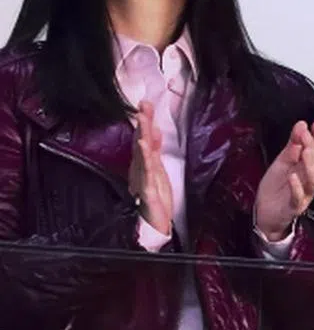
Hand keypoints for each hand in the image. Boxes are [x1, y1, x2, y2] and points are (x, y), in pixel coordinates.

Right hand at [128, 100, 173, 235]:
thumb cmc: (154, 198)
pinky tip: (143, 147)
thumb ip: (154, 151)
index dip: (144, 122)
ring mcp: (143, 179)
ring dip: (142, 137)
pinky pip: (146, 173)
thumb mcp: (157, 171)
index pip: (144, 139)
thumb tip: (153, 131)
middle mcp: (141, 169)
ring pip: (143, 155)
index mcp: (144, 164)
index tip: (145, 104)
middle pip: (142, 143)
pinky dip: (145, 159)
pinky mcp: (147, 191)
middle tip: (144, 105)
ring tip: (142, 120)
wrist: (153, 225)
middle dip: (143, 124)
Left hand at [254, 120, 313, 241]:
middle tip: (306, 135)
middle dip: (313, 147)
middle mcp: (310, 179)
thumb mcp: (282, 161)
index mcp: (308, 167)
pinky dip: (296, 186)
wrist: (265, 213)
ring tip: (305, 152)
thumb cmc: (276, 187)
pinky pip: (298, 196)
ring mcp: (304, 194)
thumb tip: (301, 125)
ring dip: (310, 165)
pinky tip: (292, 176)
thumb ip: (292, 145)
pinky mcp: (294, 206)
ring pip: (313, 179)